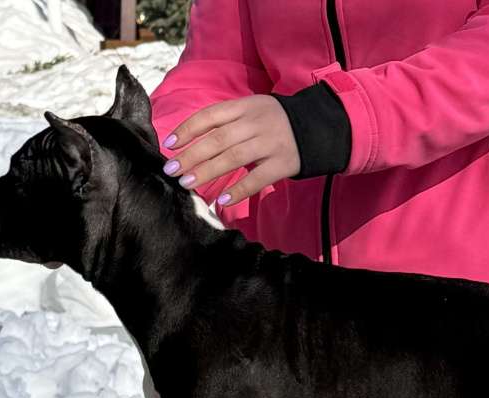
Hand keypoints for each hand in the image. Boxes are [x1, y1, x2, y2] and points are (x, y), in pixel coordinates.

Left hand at [161, 95, 299, 206]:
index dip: (188, 129)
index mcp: (246, 106)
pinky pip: (257, 179)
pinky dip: (238, 190)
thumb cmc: (275, 124)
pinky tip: (222, 201)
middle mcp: (257, 122)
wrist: (318, 128)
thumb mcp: (252, 112)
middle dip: (192, 154)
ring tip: (188, 183)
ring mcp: (271, 143)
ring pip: (234, 157)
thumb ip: (227, 124)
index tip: (169, 144)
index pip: (211, 115)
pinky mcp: (284, 163)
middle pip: (218, 138)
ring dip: (208, 171)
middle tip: (172, 170)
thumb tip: (191, 146)